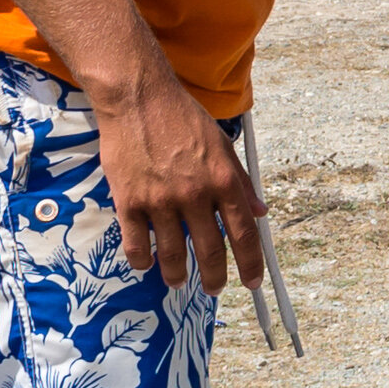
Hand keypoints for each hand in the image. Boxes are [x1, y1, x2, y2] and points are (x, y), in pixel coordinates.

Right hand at [95, 60, 268, 292]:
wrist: (138, 98)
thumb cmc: (182, 117)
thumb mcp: (222, 144)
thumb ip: (240, 181)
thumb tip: (259, 210)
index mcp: (223, 180)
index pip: (244, 233)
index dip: (251, 264)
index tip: (252, 282)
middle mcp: (195, 194)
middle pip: (210, 251)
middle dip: (215, 278)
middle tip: (215, 289)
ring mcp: (161, 201)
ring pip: (172, 255)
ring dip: (176, 275)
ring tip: (178, 281)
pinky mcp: (129, 202)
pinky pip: (136, 245)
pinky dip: (142, 261)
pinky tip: (146, 263)